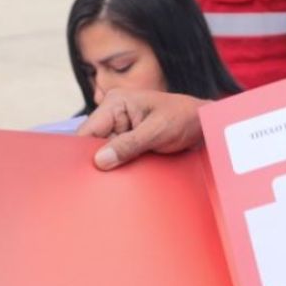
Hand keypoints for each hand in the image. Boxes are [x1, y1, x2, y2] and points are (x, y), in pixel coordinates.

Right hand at [78, 89, 204, 169]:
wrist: (202, 124)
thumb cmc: (183, 118)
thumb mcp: (156, 132)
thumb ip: (128, 145)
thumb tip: (100, 161)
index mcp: (116, 103)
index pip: (88, 130)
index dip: (83, 152)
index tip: (82, 174)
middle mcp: (113, 114)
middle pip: (93, 144)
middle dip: (98, 161)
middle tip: (101, 182)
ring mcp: (120, 128)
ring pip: (104, 154)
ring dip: (111, 166)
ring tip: (117, 179)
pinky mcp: (128, 141)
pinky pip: (117, 157)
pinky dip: (120, 167)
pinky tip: (124, 176)